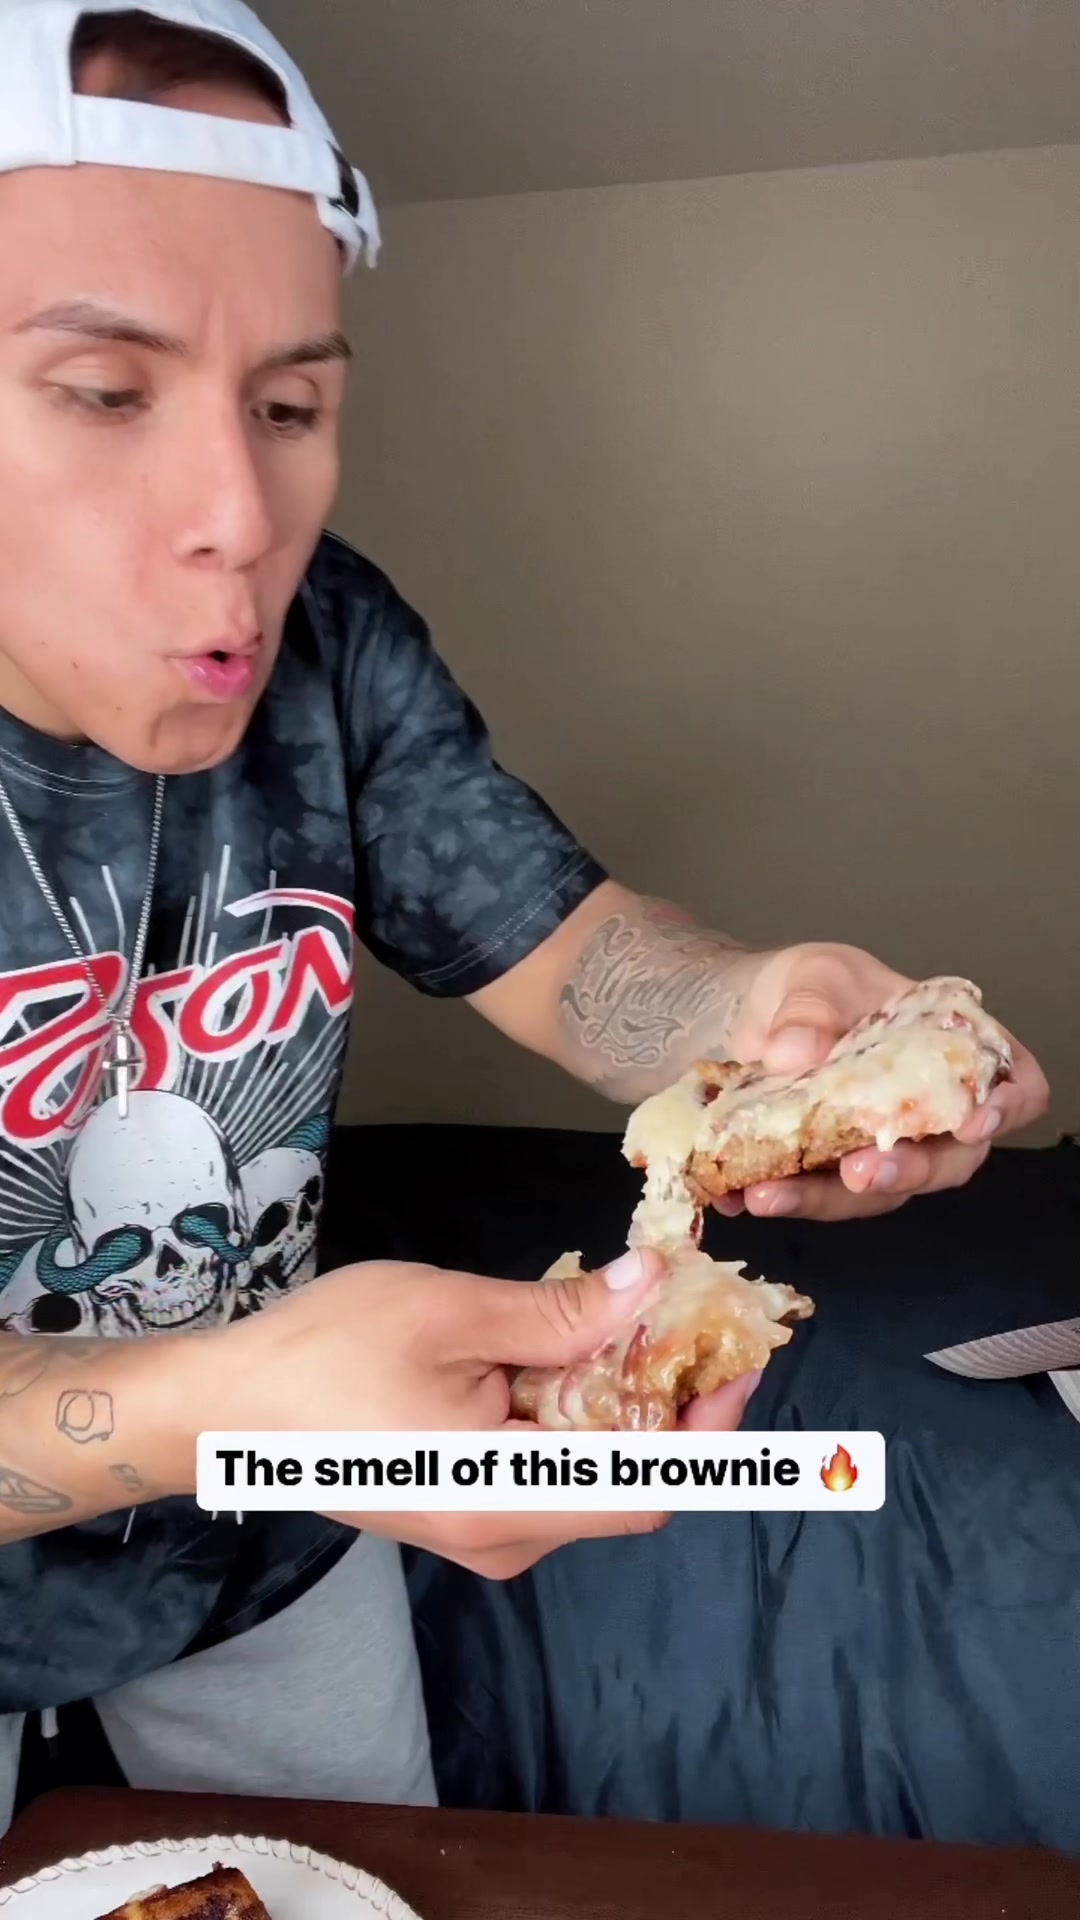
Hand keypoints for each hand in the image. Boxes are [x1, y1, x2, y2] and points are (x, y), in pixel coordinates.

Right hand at [221, 1248, 755, 1578]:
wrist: (220, 1410)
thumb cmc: (322, 1356)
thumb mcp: (448, 1312)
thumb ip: (557, 1311)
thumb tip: (650, 1285)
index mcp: (506, 1498)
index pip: (653, 1484)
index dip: (711, 1427)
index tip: (736, 1354)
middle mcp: (505, 1536)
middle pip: (629, 1482)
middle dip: (672, 1403)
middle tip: (685, 1316)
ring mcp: (481, 1531)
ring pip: (589, 1475)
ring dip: (623, 1402)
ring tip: (628, 1318)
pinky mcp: (460, 1510)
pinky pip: (547, 1472)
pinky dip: (574, 1414)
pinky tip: (561, 1350)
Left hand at [716, 942, 1047, 1220]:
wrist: (756, 1011)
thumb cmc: (815, 986)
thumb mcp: (815, 978)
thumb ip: (810, 1010)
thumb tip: (796, 1052)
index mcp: (951, 1051)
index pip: (1015, 1085)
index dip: (1007, 1110)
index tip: (971, 1122)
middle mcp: (927, 1111)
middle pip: (947, 1160)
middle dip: (905, 1173)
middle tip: (860, 1173)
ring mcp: (878, 1146)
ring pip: (875, 1192)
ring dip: (824, 1200)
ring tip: (768, 1193)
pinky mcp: (829, 1171)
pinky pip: (812, 1196)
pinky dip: (777, 1198)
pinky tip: (735, 1194)